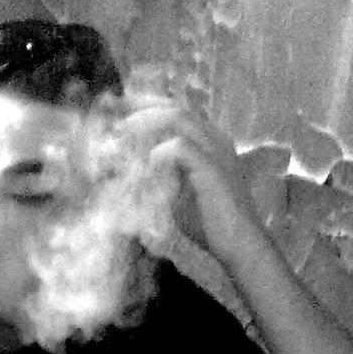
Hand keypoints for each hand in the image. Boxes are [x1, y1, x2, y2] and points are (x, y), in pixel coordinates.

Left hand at [116, 99, 266, 269]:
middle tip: (114, 122)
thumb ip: (160, 178)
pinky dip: (157, 153)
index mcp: (208, 141)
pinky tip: (145, 166)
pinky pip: (179, 147)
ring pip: (177, 117)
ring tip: (121, 136)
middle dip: (140, 110)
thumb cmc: (209, 225)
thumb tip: (130, 174)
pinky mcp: (212, 166)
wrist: (238, 246)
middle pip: (173, 107)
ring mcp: (215, 149)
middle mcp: (214, 138)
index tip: (118, 116)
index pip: (175, 111)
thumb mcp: (177, 195)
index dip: (145, 109)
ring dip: (145, 124)